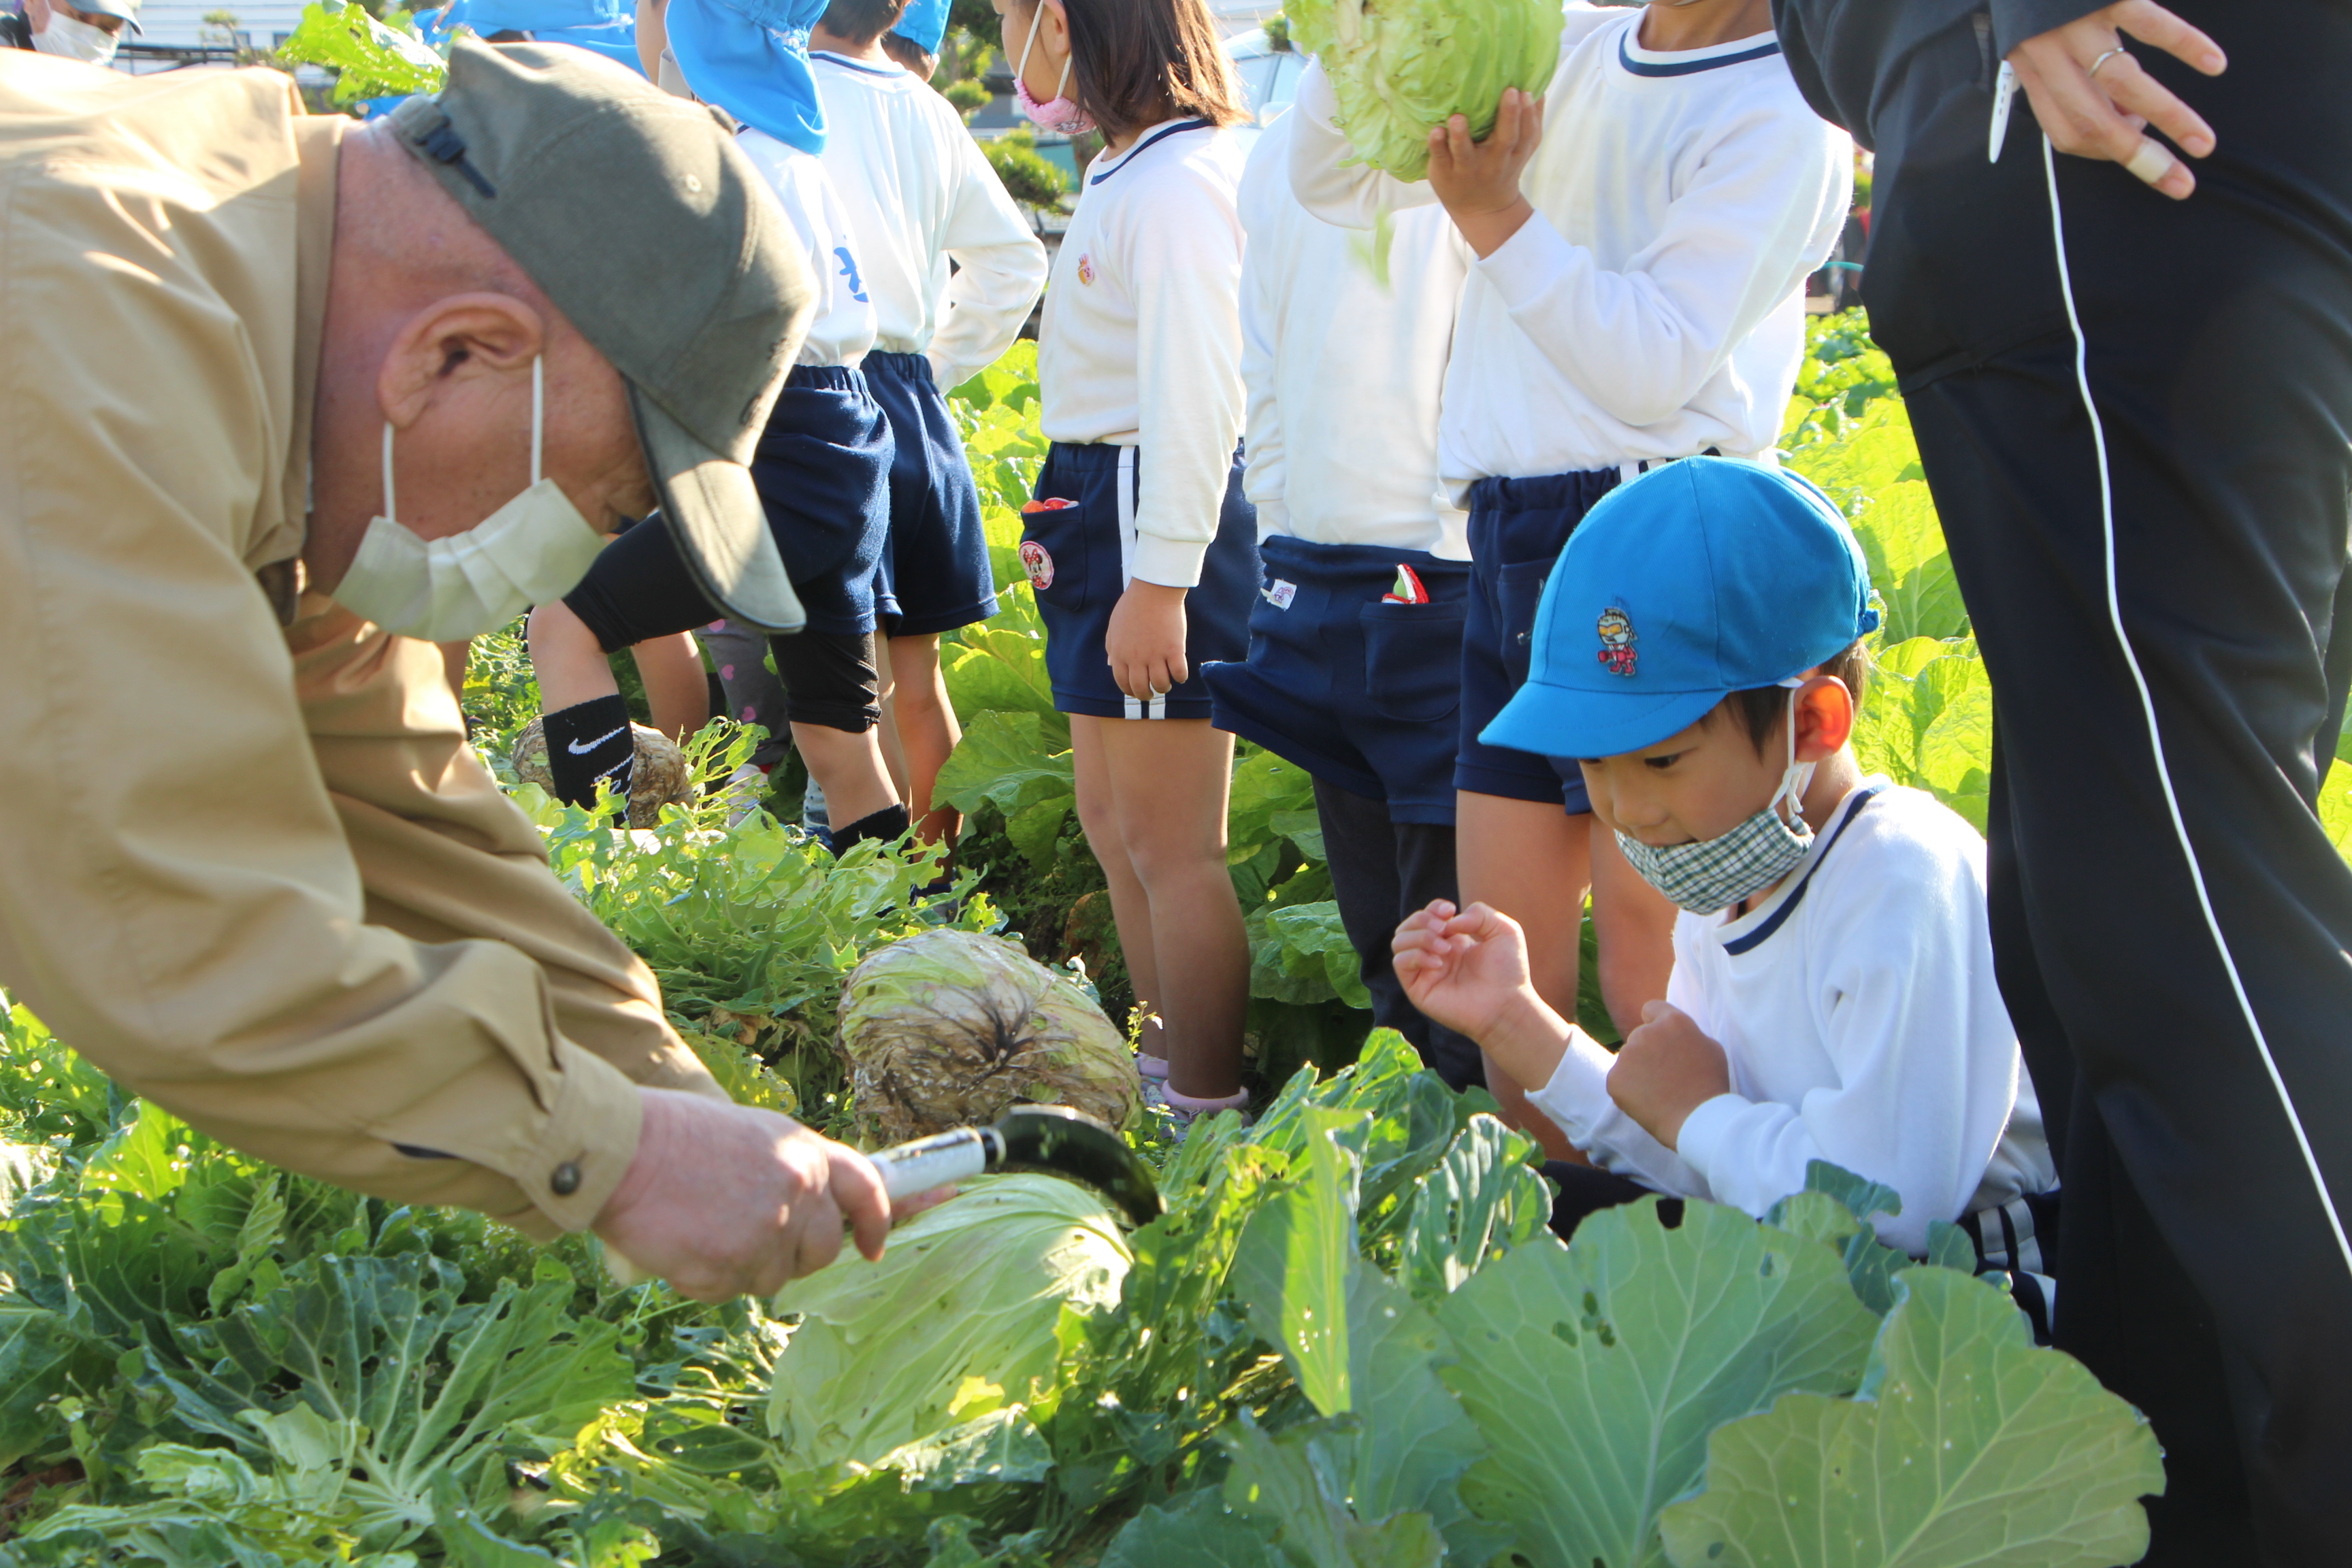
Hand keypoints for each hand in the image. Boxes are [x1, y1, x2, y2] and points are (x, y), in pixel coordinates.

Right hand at [595, 1087, 892, 1301]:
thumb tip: (810, 1209)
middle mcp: (798, 1192)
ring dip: (744, 1265)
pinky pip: (730, 1290)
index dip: (878, 1221)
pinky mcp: (730, 1267)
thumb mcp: (751, 1134)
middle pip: (823, 1249)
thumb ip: (789, 1170)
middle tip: (750, 1238)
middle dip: (795, 1253)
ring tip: (704, 1227)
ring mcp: (767, 1233)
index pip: (868, 1190)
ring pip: (774, 1276)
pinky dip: (707, 1278)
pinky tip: (683, 1244)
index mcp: (805, 1153)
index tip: (874, 1246)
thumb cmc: (674, 1135)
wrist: (621, 1151)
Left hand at [1105, 580, 1188, 702]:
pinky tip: (1180, 674)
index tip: (1138, 691)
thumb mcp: (1114, 627)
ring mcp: (1156, 655)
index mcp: (1120, 654)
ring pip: (1161, 684)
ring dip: (1164, 688)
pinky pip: (1179, 673)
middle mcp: (1137, 658)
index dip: (1130, 691)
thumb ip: (1112, 647)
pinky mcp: (1174, 650)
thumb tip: (1112, 664)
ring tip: (1167, 684)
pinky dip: (1181, 677)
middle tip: (1153, 693)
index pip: (1123, 683)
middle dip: (1147, 695)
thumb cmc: (1132, 606)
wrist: (1153, 590)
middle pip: (1141, 688)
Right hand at [1392, 899, 1539, 1045]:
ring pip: (1398, 942)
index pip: (1427, 916)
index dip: (1433, 908)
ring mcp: (1425, 972)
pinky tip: (1439, 962)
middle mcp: (1435, 954)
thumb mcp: (1504, 930)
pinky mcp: (1418, 989)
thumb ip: (1479, 913)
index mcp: (1453, 940)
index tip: (1449, 910)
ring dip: (1420, 936)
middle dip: (1422, 919)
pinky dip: (1416, 955)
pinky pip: (1400, 963)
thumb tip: (1449, 922)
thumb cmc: (1509, 971)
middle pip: (1408, 926)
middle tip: (1444, 928)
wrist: (1506, 1005)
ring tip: (1445, 947)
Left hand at [1425, 88, 1542, 257]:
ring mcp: (1467, 168)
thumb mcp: (1522, 151)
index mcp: (1514, 154)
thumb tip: (1538, 89)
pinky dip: (1437, 146)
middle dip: (1508, 116)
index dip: (1527, 114)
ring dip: (1462, 135)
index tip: (1525, 92)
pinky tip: (1435, 131)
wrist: (1481, 209)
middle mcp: (1494, 162)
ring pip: (1466, 152)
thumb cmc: (1502, 168)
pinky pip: (1441, 158)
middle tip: (1510, 92)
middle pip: (1504, 140)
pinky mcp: (1445, 172)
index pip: (1526, 133)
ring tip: (1457, 118)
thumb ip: (1531, 122)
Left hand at [1605, 1001, 1731, 1151]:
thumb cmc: (1710, 1084)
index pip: (1651, 1009)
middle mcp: (1645, 1033)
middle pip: (1640, 1036)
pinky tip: (1647, 1101)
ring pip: (1628, 1058)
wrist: (1697, 1118)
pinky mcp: (1614, 1078)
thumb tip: (1673, 1035)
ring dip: (1638, 1069)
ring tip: (1658, 1091)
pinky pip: (1619, 1079)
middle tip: (1665, 1074)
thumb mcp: (1711, 1047)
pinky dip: (1629, 1089)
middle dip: (1649, 1050)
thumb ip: (1688, 1034)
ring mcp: (1626, 1055)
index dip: (1656, 1022)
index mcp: (1671, 1022)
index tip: (1661, 1038)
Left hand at [2008, 1, 2226, 199]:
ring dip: (2169, 117)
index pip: (2066, 133)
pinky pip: (2151, 24)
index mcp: (2031, 73)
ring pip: (2127, 83)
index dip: (2103, 151)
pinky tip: (2213, 64)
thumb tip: (2129, 121)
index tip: (2136, 156)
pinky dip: (2186, 45)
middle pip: (2095, 120)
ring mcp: (2080, 25)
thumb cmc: (2035, 3)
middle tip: (2179, 182)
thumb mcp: (2037, 47)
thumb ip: (2072, 82)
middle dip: (2140, 156)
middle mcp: (2051, 55)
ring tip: (2202, 143)